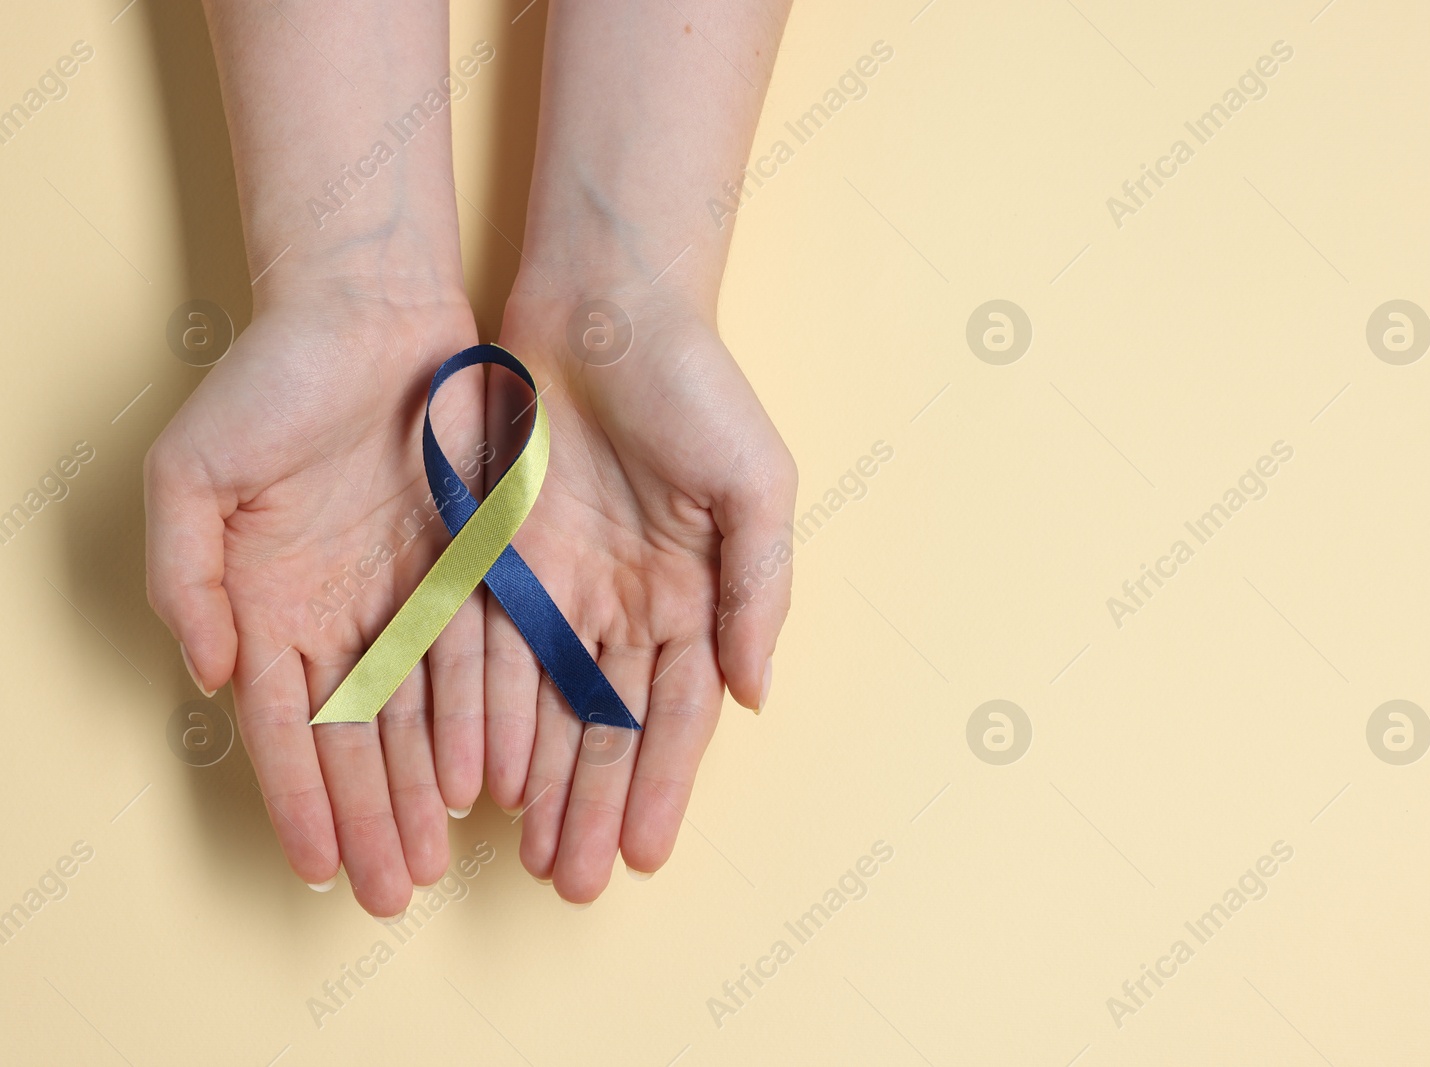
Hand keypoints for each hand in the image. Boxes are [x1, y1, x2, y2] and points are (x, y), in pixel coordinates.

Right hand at [145, 293, 485, 916]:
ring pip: (417, 715)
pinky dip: (476, 719)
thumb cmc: (271, 384)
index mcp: (268, 603)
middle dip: (369, 819)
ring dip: (422, 791)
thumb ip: (185, 579)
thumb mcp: (193, 475)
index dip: (298, 798)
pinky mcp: (468, 565)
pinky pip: (475, 658)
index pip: (283, 726)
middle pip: (354, 740)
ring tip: (436, 859)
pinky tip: (484, 778)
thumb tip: (207, 677)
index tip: (316, 867)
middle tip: (389, 894)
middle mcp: (338, 613)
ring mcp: (404, 594)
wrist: (369, 312)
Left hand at [484, 287, 796, 901]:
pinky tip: (476, 773)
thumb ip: (758, 594)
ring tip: (526, 854)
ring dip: (537, 782)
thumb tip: (754, 697)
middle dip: (591, 806)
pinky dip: (482, 713)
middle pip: (605, 728)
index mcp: (691, 595)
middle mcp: (623, 604)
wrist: (605, 306)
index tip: (644, 855)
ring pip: (541, 706)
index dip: (659, 785)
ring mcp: (557, 584)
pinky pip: (483, 649)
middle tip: (573, 884)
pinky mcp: (494, 555)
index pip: (674, 714)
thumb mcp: (756, 487)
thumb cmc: (697, 389)